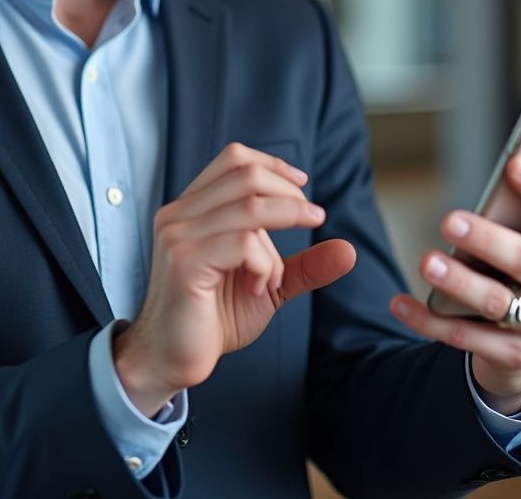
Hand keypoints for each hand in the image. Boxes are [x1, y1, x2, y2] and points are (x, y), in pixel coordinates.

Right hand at [114, 143, 355, 416]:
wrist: (171, 361)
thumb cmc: (213, 320)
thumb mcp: (267, 284)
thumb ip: (302, 265)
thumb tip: (349, 250)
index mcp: (190, 208)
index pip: (234, 158)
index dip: (273, 165)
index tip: (303, 186)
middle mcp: (179, 213)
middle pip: (245, 174)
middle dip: (289, 195)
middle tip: (311, 220)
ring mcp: (178, 235)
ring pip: (250, 207)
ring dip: (279, 234)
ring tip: (276, 275)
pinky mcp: (185, 262)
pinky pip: (243, 243)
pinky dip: (265, 262)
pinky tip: (260, 286)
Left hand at [390, 154, 520, 413]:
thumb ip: (520, 217)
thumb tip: (497, 177)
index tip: (515, 163)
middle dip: (486, 239)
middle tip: (449, 220)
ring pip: (497, 301)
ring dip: (459, 281)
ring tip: (428, 262)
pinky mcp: (516, 355)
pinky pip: (466, 336)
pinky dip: (429, 320)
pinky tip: (401, 304)